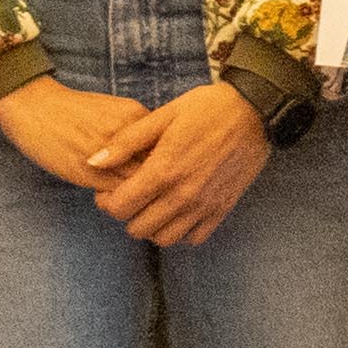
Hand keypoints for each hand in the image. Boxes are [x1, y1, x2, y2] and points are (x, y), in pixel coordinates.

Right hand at [0, 77, 152, 191]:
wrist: (34, 105)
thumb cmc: (73, 110)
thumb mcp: (113, 110)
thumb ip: (137, 131)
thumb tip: (160, 156)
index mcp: (135, 115)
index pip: (168, 148)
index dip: (167, 164)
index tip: (162, 173)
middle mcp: (126, 134)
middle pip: (159, 168)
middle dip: (158, 183)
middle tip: (152, 193)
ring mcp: (107, 153)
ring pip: (140, 186)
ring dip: (139, 196)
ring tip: (133, 200)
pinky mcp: (88, 172)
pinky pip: (116, 195)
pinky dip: (118, 201)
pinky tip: (111, 198)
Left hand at [80, 81, 275, 247]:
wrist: (254, 111)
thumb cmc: (206, 108)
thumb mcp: (163, 116)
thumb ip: (126, 142)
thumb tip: (93, 161)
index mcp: (163, 171)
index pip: (120, 207)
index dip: (106, 202)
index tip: (108, 189)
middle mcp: (182, 195)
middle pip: (138, 228)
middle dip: (127, 214)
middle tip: (129, 196)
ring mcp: (204, 205)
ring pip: (164, 239)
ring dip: (152, 226)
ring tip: (152, 205)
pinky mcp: (222, 208)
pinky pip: (194, 237)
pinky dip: (181, 231)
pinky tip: (177, 211)